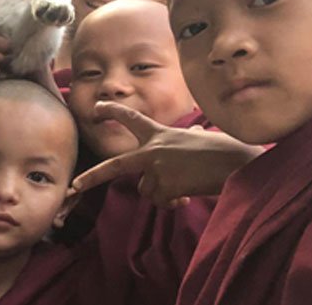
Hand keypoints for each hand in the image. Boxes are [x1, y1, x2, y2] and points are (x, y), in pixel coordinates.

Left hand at [71, 102, 262, 207]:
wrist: (237, 163)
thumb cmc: (224, 151)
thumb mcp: (200, 139)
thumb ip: (189, 138)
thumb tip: (196, 134)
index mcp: (160, 134)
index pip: (132, 119)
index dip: (113, 112)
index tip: (97, 108)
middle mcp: (153, 149)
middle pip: (115, 165)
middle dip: (92, 177)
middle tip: (74, 186)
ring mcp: (157, 168)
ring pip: (146, 191)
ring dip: (162, 194)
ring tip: (185, 187)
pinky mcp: (165, 185)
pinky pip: (161, 202)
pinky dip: (173, 203)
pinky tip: (188, 195)